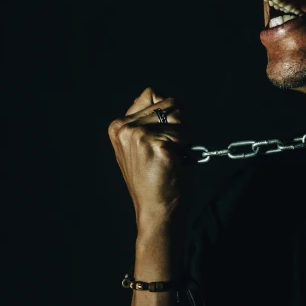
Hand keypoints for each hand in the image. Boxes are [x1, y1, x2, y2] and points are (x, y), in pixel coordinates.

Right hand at [108, 88, 191, 230]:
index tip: (163, 139)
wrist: (159, 211)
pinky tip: (174, 164)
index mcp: (118, 126)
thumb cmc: (158, 179)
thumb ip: (149, 120)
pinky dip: (187, 147)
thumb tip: (160, 95)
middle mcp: (123, 127)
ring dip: (184, 136)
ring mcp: (136, 134)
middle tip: (169, 152)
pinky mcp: (153, 143)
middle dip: (179, 125)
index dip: (168, 114)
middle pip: (171, 102)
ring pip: (179, 114)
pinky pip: (185, 132)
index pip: (153, 94)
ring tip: (171, 158)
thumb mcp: (146, 145)